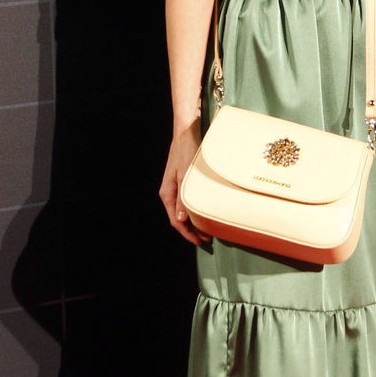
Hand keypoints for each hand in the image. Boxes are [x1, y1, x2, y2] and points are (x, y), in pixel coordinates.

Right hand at [159, 120, 209, 244]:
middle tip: (207, 240)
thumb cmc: (186, 152)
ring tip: (207, 231)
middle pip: (179, 219)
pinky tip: (204, 214)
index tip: (199, 242)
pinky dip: (196, 212)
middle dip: (192, 231)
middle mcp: (170, 193)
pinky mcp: (183, 183)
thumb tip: (182, 219)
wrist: (186, 134)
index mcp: (167, 193)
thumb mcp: (186, 174)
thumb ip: (183, 197)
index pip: (176, 220)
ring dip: (194, 223)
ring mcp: (176, 189)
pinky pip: (188, 203)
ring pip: (184, 212)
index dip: (187, 233)